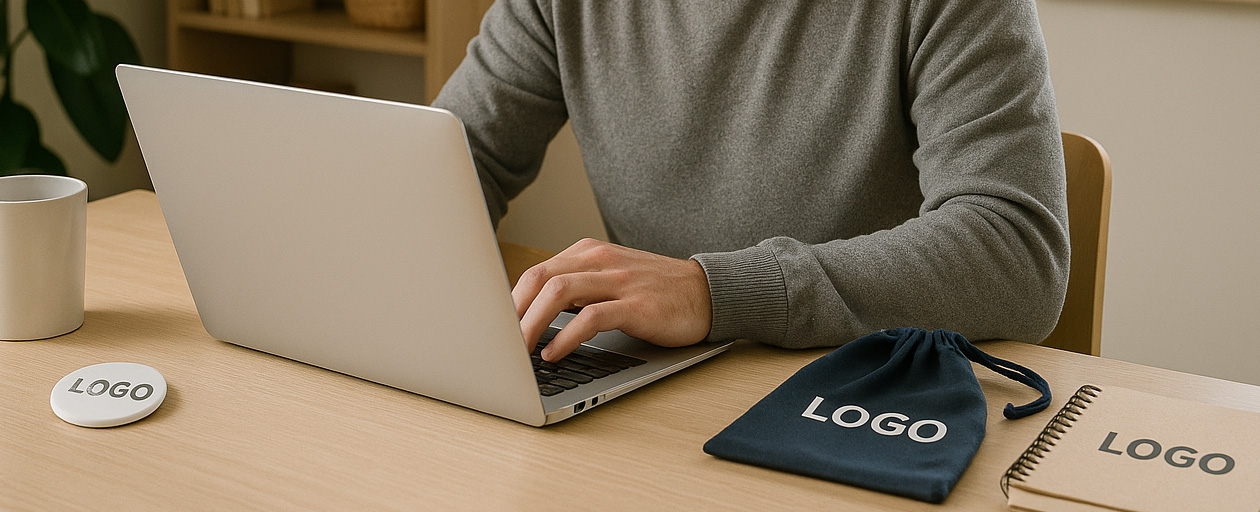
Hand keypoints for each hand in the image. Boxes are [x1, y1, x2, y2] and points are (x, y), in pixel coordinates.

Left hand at [512, 238, 712, 361]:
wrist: (708, 292)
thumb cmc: (654, 292)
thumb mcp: (609, 280)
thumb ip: (575, 289)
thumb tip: (531, 318)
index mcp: (588, 252)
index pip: (535, 272)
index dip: (508, 301)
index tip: (493, 329)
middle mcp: (599, 260)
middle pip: (539, 278)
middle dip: (512, 312)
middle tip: (496, 342)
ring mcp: (619, 281)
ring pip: (559, 293)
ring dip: (531, 324)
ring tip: (518, 351)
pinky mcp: (637, 304)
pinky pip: (592, 317)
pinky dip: (566, 337)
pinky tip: (554, 353)